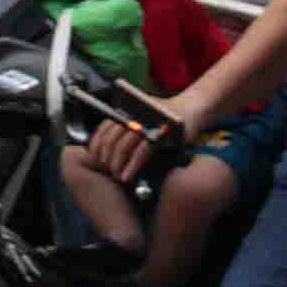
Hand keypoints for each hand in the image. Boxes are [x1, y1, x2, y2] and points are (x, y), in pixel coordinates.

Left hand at [86, 94, 200, 183]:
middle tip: (107, 172)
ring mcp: (147, 122)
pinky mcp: (161, 132)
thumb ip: (127, 130)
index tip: (95, 161)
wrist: (192, 109)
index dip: (97, 145)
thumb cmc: (166, 119)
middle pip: (111, 138)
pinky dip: (132, 165)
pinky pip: (142, 150)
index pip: (105, 127)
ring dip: (117, 164)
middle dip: (106, 158)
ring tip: (117, 176)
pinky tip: (127, 176)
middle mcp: (135, 114)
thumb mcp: (144, 121)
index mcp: (128, 110)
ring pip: (123, 145)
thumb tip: (106, 151)